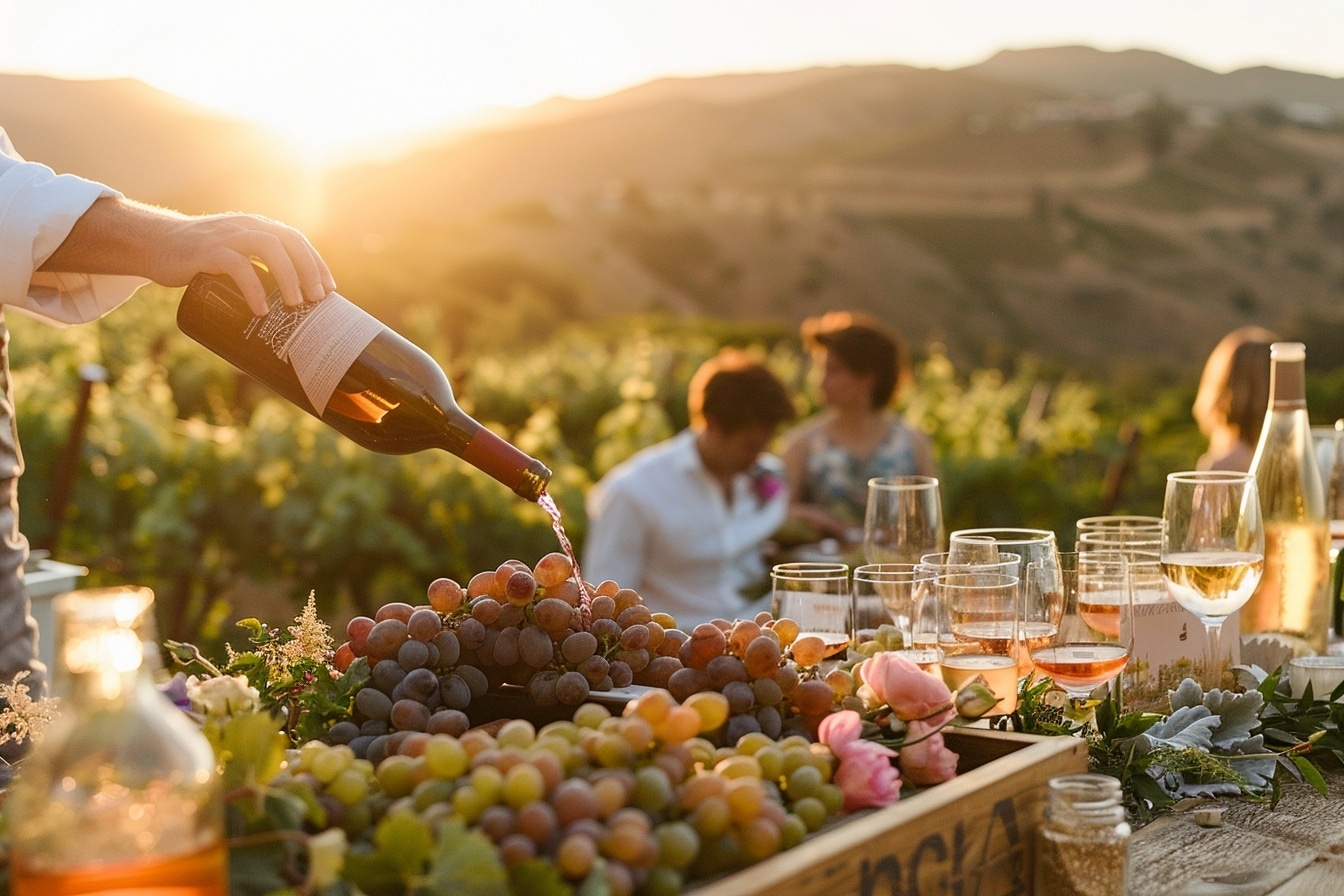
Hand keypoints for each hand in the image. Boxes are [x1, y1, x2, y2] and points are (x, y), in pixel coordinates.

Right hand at [41, 197, 336, 314]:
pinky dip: (253, 288)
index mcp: (257, 226)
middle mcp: (245, 226)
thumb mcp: (234, 256)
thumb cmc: (201, 258)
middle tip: (317, 300)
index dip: (316, 263)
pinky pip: (237, 265)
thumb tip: (286, 308)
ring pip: (268, 248)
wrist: (155, 245)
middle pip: (289, 242)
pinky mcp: (207, 251)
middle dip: (308, 270)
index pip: (296, 240)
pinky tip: (261, 308)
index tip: (329, 290)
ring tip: (296, 305)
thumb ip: (257, 269)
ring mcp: (226, 236)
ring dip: (288, 276)